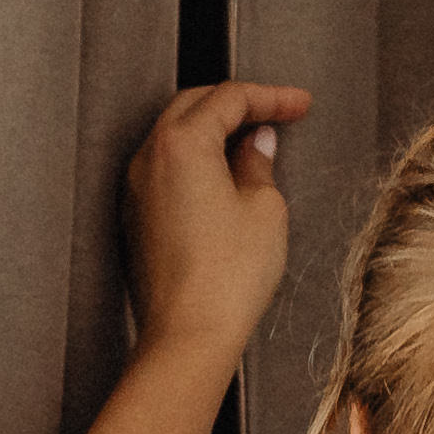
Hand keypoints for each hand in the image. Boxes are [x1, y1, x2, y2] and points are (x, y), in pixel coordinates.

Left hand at [125, 78, 314, 361]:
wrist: (188, 336)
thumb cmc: (226, 279)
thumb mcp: (263, 209)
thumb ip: (258, 163)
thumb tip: (256, 144)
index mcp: (182, 143)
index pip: (230, 98)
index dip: (271, 97)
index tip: (298, 104)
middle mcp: (149, 158)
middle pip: (195, 106)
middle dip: (238, 104)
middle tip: (276, 115)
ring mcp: (135, 188)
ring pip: (175, 135)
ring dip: (214, 131)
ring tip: (253, 145)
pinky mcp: (135, 217)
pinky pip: (165, 168)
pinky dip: (195, 159)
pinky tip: (223, 176)